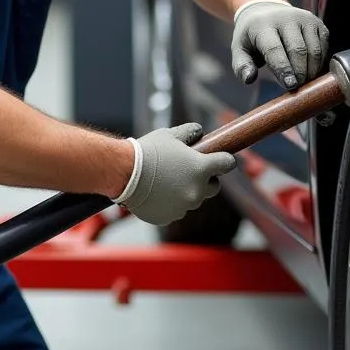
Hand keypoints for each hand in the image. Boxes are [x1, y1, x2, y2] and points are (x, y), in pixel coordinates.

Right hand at [116, 123, 236, 225]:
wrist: (123, 173)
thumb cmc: (147, 152)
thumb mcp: (170, 134)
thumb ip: (189, 133)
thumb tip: (199, 132)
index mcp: (201, 168)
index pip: (227, 163)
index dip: (225, 160)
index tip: (221, 159)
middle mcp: (197, 190)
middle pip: (213, 187)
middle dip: (206, 180)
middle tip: (190, 171)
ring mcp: (184, 206)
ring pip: (193, 199)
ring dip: (186, 191)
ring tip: (167, 180)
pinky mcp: (169, 217)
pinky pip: (176, 210)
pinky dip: (171, 203)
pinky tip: (157, 193)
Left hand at [231, 0, 329, 89]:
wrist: (266, 11)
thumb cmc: (253, 36)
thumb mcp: (240, 49)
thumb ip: (242, 66)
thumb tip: (249, 79)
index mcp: (264, 25)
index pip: (275, 49)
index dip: (284, 69)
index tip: (290, 85)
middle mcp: (286, 18)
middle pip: (298, 50)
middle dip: (300, 73)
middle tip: (298, 89)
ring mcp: (305, 19)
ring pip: (314, 50)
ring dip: (312, 71)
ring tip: (306, 83)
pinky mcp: (317, 23)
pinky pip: (323, 47)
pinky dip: (320, 63)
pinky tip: (313, 72)